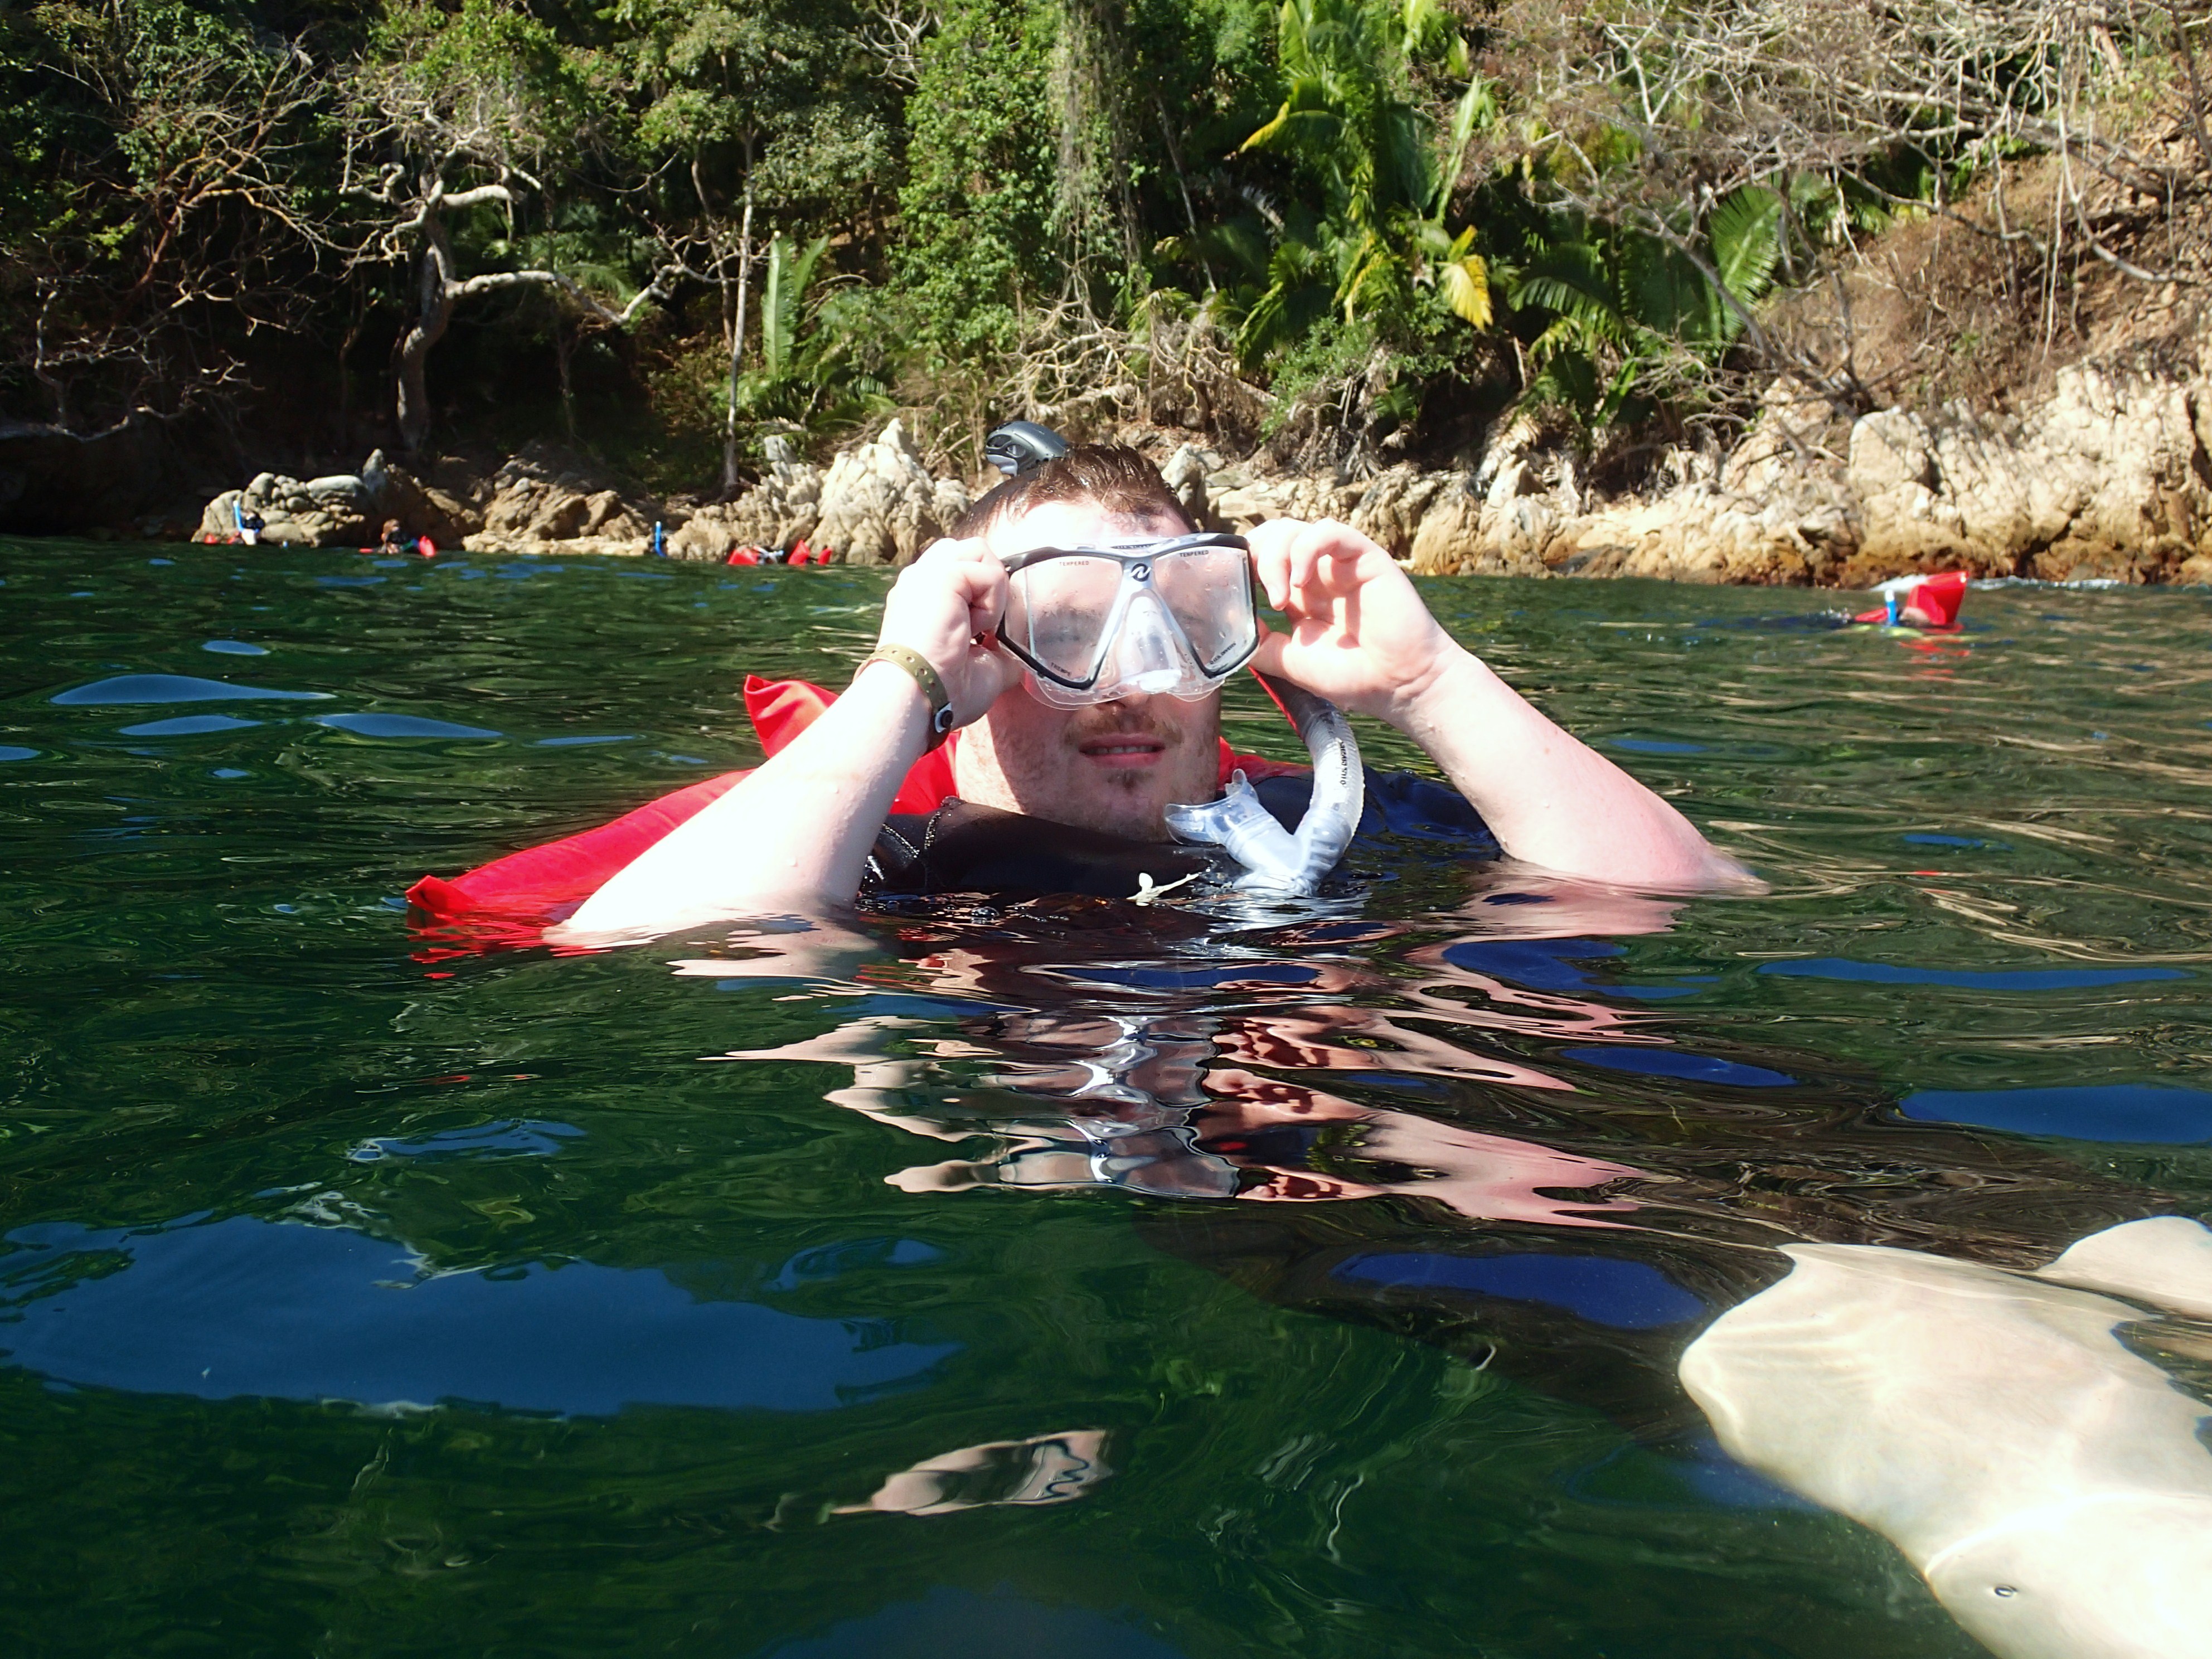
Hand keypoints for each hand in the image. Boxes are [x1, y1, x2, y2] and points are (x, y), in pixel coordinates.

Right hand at [878, 537, 1022, 724]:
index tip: (979, 635)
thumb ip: (997, 650)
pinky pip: (991, 573)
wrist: (919, 695)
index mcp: (922, 599)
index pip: (960, 571)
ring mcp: (928, 573)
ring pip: (980, 552)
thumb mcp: (980, 669)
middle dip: (987, 582)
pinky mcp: (943, 575)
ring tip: (977, 626)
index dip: (980, 594)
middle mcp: (921, 580)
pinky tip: (973, 629)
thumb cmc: (942, 692)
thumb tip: (1018, 653)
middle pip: (970, 552)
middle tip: (982, 626)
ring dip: (991, 589)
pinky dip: (993, 604)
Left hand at [1246, 518, 1464, 722]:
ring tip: (1279, 597)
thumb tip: (1228, 624)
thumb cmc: (1353, 676)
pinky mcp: (1364, 557)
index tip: (1230, 592)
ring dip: (1275, 557)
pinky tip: (1299, 580)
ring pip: (1294, 529)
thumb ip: (1260, 643)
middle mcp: (1317, 573)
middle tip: (1254, 591)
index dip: (1241, 564)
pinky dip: (1306, 548)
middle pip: (1271, 535)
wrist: (1400, 684)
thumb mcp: (1291, 662)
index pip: (1260, 557)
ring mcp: (1339, 563)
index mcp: (1298, 594)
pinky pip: (1329, 531)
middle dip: (1254, 555)